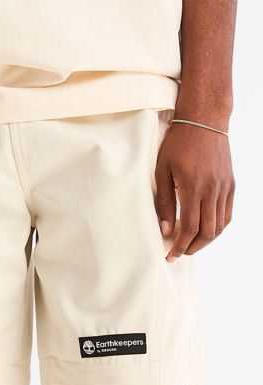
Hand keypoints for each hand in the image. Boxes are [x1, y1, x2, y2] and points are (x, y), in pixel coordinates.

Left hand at [155, 122, 234, 261]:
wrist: (205, 120)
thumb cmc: (178, 144)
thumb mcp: (162, 172)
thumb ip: (164, 202)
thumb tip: (166, 230)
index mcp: (194, 188)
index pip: (189, 228)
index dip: (180, 246)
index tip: (170, 255)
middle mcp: (213, 190)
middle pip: (207, 231)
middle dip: (193, 247)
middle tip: (179, 253)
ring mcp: (225, 187)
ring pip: (220, 225)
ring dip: (206, 240)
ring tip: (190, 244)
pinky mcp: (231, 183)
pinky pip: (228, 213)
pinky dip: (218, 226)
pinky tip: (205, 229)